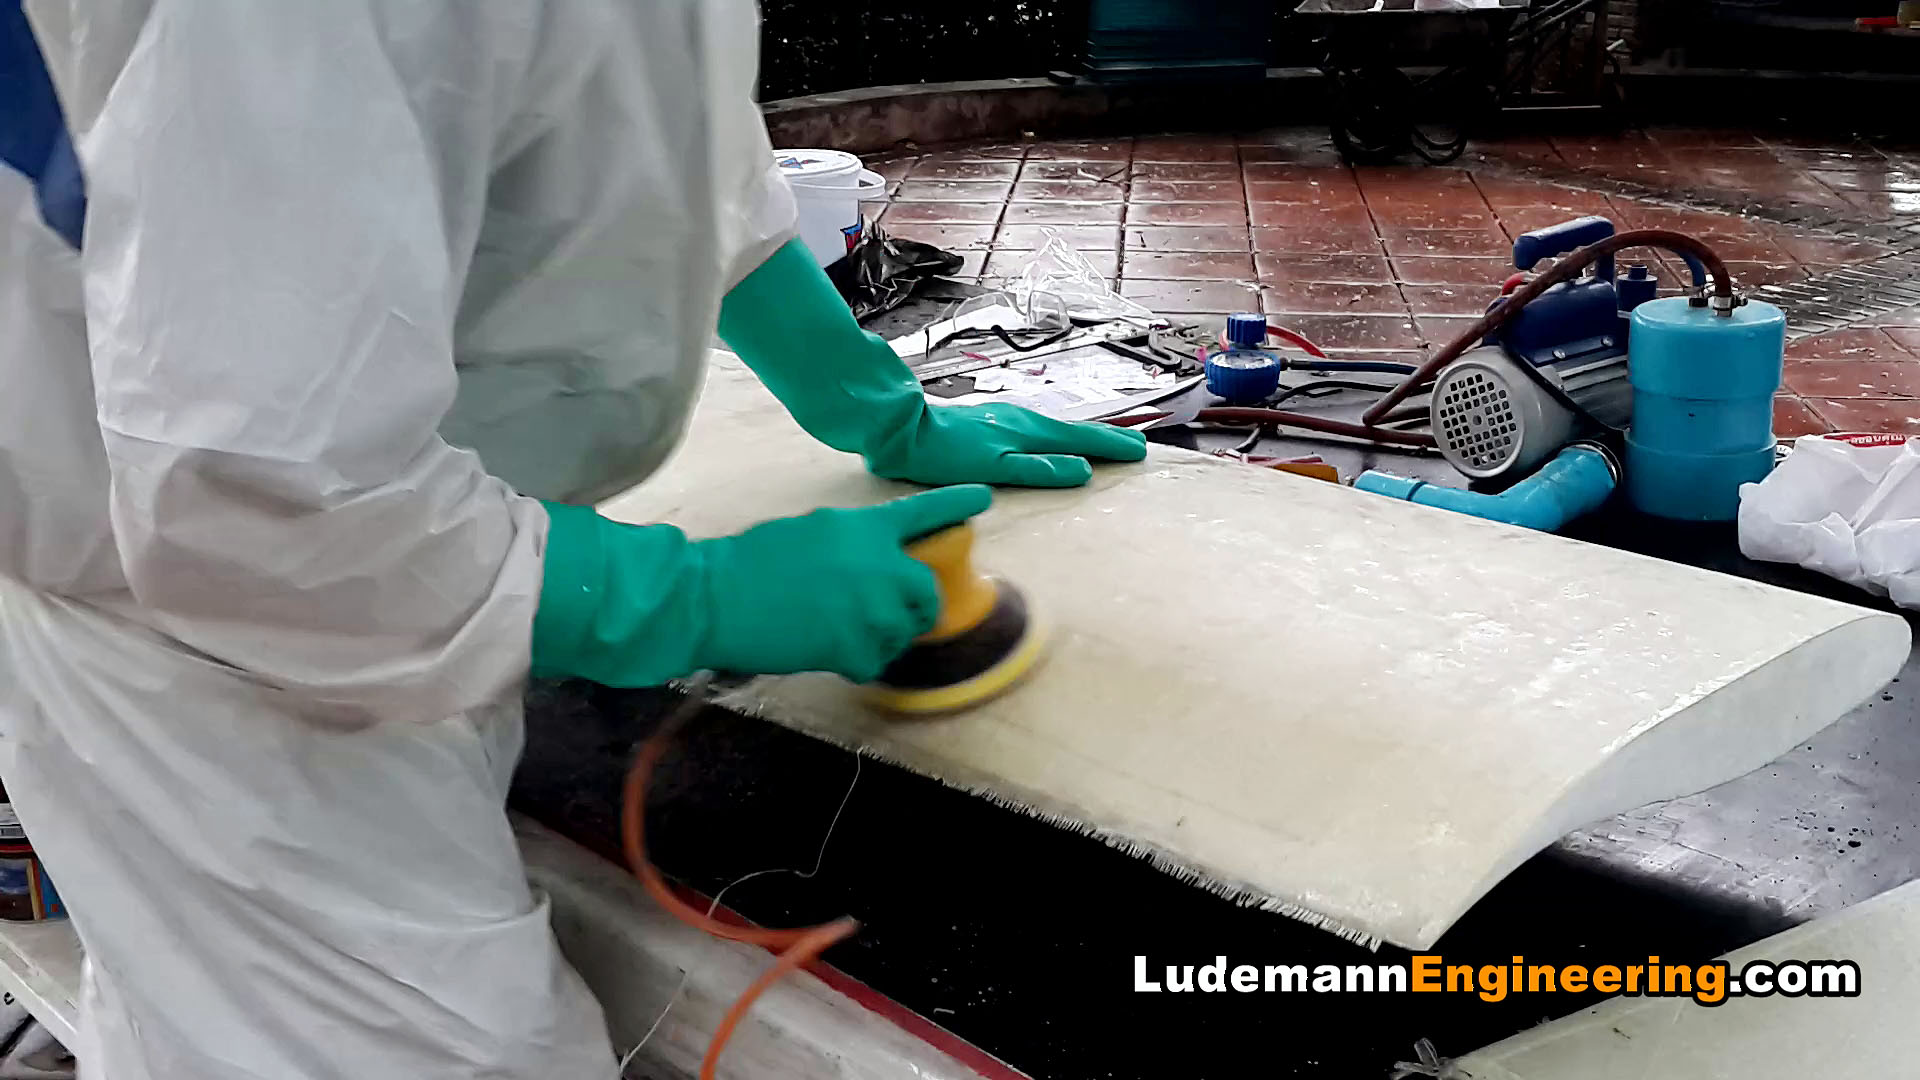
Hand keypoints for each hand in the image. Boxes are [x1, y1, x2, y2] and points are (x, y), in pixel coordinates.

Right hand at [696, 484, 992, 681]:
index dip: (956, 504)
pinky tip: (823, 647)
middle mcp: (882, 567)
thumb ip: (855, 543)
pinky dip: (854, 660)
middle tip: (885, 612)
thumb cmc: (754, 561)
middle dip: (913, 605)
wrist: (720, 597)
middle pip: (926, 592)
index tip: (982, 499)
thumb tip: (874, 565)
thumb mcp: (813, 532)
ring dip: (880, 634)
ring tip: (837, 627)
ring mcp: (874, 611)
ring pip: (902, 631)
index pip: (924, 513)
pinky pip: (876, 662)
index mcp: (866, 529)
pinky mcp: (859, 650)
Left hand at [864, 403, 1147, 487]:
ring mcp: (1008, 421)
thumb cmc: (945, 453)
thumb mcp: (994, 466)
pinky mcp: (992, 425)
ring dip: (1086, 437)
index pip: (1081, 440)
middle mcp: (1023, 421)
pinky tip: (1056, 442)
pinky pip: (1040, 431)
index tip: (1140, 452)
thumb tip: (1081, 470)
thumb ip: (1038, 468)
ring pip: (1058, 430)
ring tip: (1108, 443)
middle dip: (1107, 439)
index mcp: (1029, 431)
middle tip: (1137, 445)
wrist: (903, 431)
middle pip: (1075, 432)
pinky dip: (1061, 437)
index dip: (1111, 447)